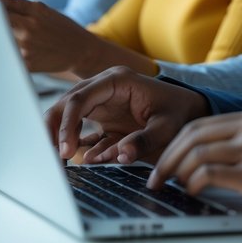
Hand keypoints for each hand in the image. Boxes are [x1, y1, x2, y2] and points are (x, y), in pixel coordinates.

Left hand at [2, 0, 95, 73]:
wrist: (81, 51)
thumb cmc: (61, 28)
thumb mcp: (44, 10)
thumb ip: (19, 6)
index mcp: (33, 11)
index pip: (0, 4)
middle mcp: (29, 27)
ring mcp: (26, 46)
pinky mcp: (26, 63)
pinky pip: (7, 55)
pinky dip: (4, 52)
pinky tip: (9, 51)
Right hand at [44, 66, 209, 164]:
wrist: (190, 109)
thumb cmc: (179, 112)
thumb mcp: (167, 126)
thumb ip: (144, 140)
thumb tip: (121, 156)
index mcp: (116, 81)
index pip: (80, 98)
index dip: (68, 123)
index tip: (66, 149)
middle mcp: (103, 88)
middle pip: (67, 103)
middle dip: (54, 129)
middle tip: (51, 156)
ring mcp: (101, 102)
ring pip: (68, 115)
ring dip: (60, 136)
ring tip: (56, 161)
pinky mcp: (103, 118)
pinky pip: (82, 131)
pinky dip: (75, 145)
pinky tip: (72, 161)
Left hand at [149, 110, 241, 220]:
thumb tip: (206, 158)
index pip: (199, 125)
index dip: (176, 143)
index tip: (164, 160)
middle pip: (192, 136)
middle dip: (168, 157)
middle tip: (156, 176)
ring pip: (197, 154)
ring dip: (177, 172)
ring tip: (172, 187)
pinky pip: (211, 174)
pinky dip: (195, 183)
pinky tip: (193, 191)